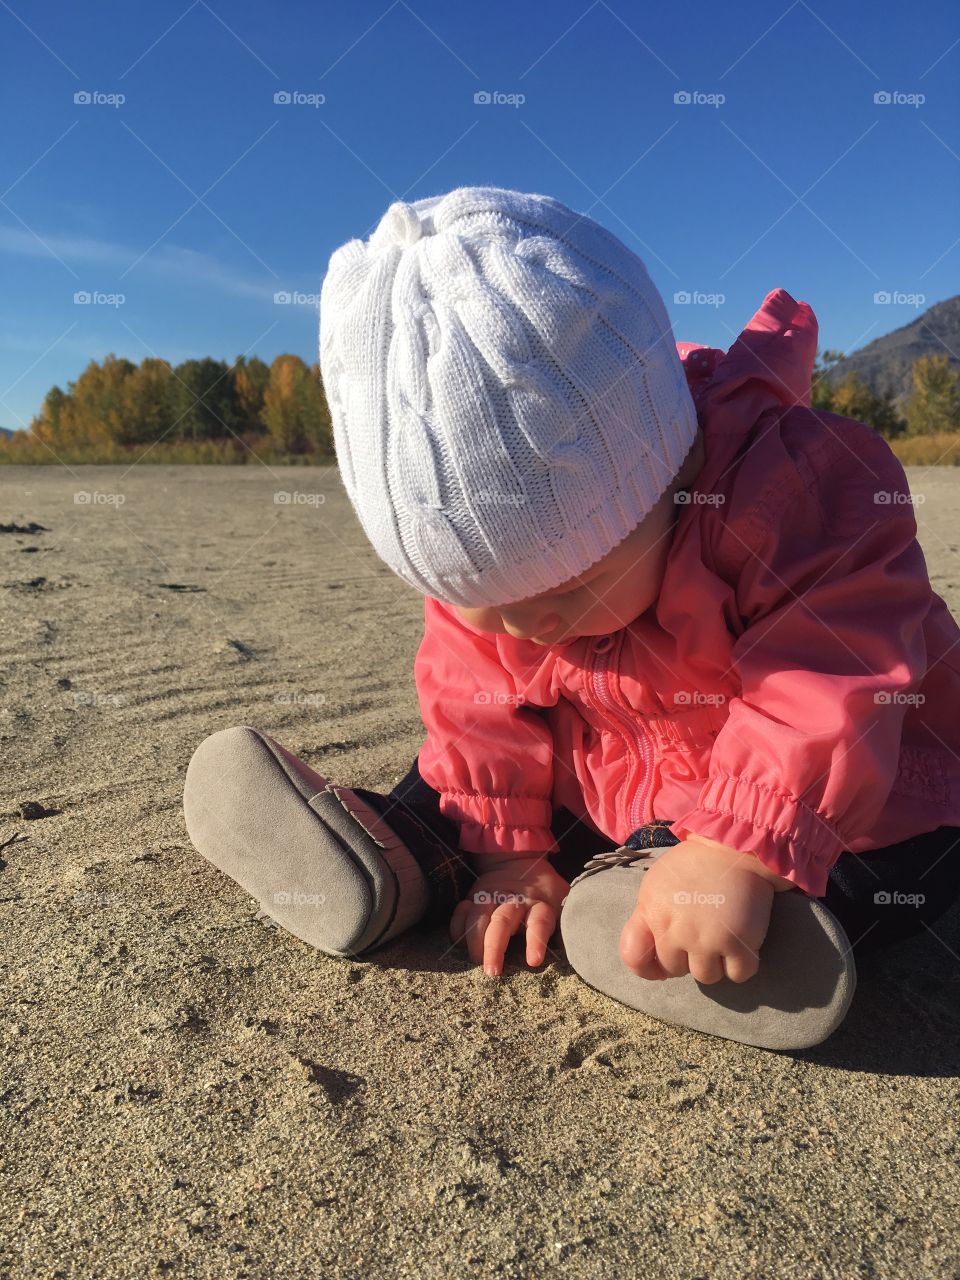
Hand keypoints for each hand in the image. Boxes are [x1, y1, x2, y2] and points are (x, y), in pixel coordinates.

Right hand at [449, 854, 567, 977]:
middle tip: (492, 971)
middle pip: (503, 921)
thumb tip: (576, 953)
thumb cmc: (544, 893)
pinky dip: (457, 924)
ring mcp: (492, 897)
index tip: (533, 961)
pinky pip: (461, 910)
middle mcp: (514, 901)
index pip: (539, 923)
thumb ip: (567, 925)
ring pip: (479, 915)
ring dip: (474, 939)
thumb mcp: (562, 902)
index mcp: (539, 905)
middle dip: (495, 946)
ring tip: (475, 960)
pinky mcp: (474, 896)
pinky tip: (458, 939)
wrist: (517, 861)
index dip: (536, 941)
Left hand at [618, 836, 792, 984]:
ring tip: (721, 938)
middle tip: (701, 935)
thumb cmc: (694, 864)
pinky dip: (741, 965)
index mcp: (652, 913)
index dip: (647, 967)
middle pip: (675, 970)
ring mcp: (707, 940)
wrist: (734, 848)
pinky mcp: (739, 943)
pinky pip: (738, 975)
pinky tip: (741, 944)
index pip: (634, 958)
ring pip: (706, 977)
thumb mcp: (655, 884)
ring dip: (714, 963)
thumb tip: (653, 951)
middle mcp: (676, 931)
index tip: (662, 963)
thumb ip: (647, 917)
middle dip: (687, 958)